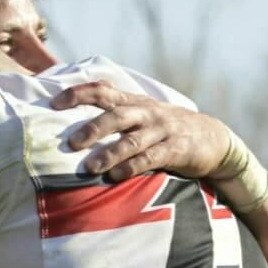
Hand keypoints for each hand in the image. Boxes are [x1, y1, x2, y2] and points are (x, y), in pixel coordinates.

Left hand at [53, 81, 231, 180]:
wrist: (213, 138)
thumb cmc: (166, 128)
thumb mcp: (143, 112)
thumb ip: (115, 108)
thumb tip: (76, 105)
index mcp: (134, 102)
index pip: (102, 91)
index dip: (78, 94)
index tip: (54, 103)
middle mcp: (146, 113)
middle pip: (116, 115)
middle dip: (92, 128)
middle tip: (71, 143)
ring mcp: (162, 131)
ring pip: (132, 140)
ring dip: (109, 153)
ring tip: (90, 168)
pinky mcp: (176, 150)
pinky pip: (152, 158)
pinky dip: (133, 166)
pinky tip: (117, 176)